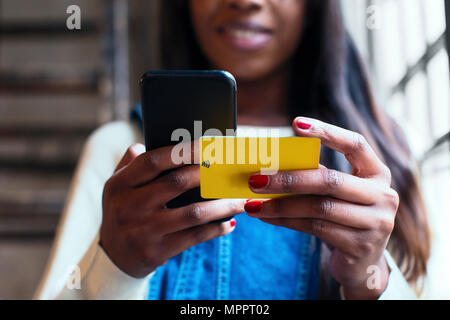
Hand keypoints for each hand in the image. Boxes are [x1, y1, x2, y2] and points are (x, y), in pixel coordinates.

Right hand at [100, 143, 242, 277]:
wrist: (112, 257)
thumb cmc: (122, 211)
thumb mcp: (117, 187)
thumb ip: (131, 163)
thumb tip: (151, 141)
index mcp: (119, 185)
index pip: (152, 162)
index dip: (182, 151)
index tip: (208, 144)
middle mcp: (128, 207)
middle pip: (176, 183)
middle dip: (208, 173)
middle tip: (230, 168)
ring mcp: (142, 231)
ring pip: (192, 214)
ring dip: (222, 205)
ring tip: (241, 200)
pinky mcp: (155, 252)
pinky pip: (194, 237)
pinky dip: (215, 229)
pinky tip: (230, 223)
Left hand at [245, 117, 398, 298]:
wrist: (363, 262)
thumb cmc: (343, 218)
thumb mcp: (336, 193)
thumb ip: (317, 176)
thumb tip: (271, 166)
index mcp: (377, 173)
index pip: (355, 144)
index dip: (327, 132)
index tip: (296, 123)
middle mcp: (383, 196)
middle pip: (329, 180)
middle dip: (288, 179)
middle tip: (255, 179)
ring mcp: (376, 223)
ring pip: (319, 207)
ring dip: (280, 205)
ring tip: (253, 204)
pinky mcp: (361, 246)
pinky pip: (315, 228)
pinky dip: (286, 221)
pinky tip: (267, 217)